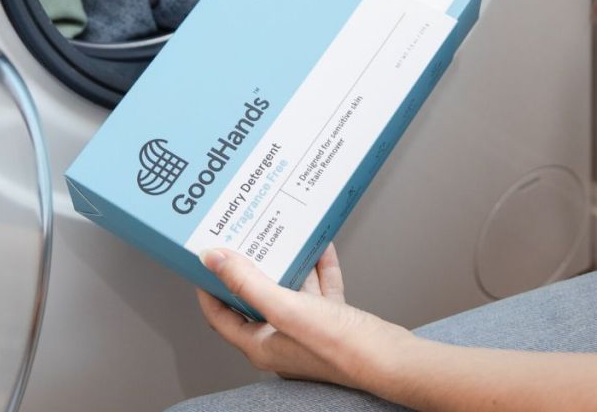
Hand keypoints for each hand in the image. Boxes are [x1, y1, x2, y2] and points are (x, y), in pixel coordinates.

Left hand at [197, 244, 410, 391]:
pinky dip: (319, 267)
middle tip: (242, 241)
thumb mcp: (285, 307)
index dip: (209, 288)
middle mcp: (281, 340)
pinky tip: (320, 246)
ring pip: (290, 291)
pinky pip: (320, 289)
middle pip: (255, 300)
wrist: (390, 359)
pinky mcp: (333, 322)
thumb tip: (213, 259)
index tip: (206, 261)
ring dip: (286, 263)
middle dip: (249, 269)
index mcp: (261, 345)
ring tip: (279, 236)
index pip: (220, 316)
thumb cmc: (339, 346)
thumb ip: (247, 283)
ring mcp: (308, 331)